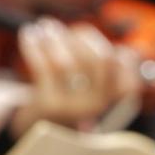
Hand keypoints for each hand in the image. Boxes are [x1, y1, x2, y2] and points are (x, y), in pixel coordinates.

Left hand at [8, 18, 141, 135]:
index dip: (103, 44)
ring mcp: (73, 107)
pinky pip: (42, 68)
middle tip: (58, 26)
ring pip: (66, 63)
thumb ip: (106, 67)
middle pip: (97, 59)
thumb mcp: (93, 87)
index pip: (123, 64)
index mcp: (113, 97)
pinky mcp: (49, 106)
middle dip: (78, 36)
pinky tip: (28, 34)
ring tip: (43, 26)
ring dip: (53, 39)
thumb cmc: (69, 97)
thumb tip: (126, 53)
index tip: (86, 34)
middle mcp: (97, 104)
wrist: (38, 128)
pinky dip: (34, 47)